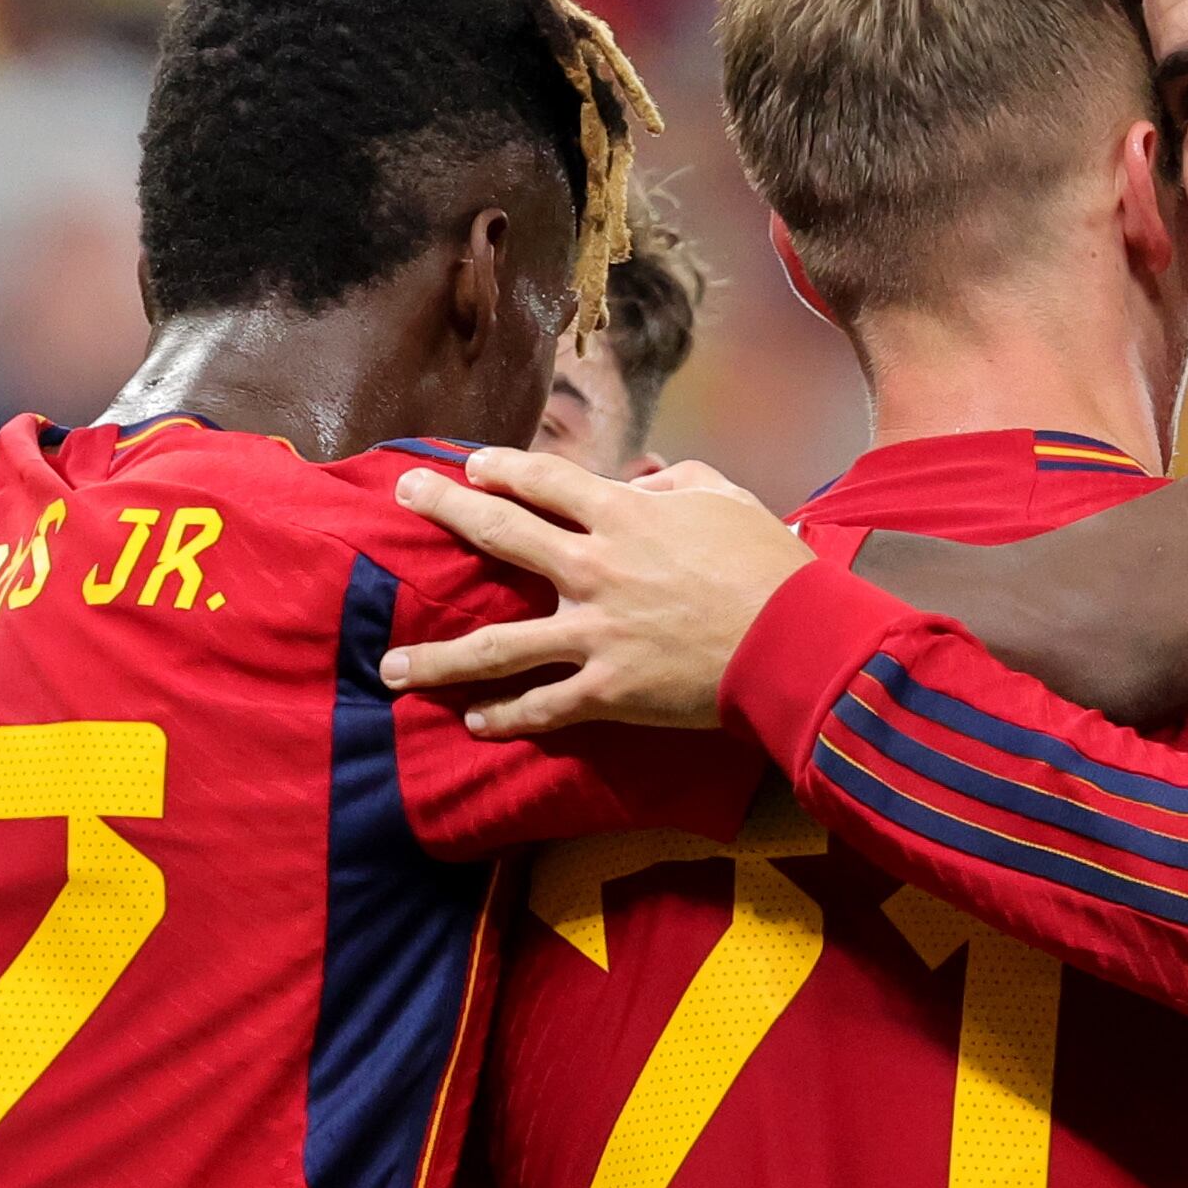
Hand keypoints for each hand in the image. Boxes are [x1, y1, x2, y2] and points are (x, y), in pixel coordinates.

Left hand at [380, 448, 814, 732]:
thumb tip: (644, 481)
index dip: (502, 468)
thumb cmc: (770, 566)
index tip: (473, 467)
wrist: (795, 642)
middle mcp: (594, 569)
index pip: (544, 480)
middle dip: (445, 510)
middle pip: (500, 534)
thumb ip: (678, 482)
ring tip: (391, 665)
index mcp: (624, 516)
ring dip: (438, 657)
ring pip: (499, 646)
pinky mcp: (608, 692)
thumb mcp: (729, 501)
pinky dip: (507, 717)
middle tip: (404, 497)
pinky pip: (545, 707)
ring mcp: (594, 634)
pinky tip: (474, 721)